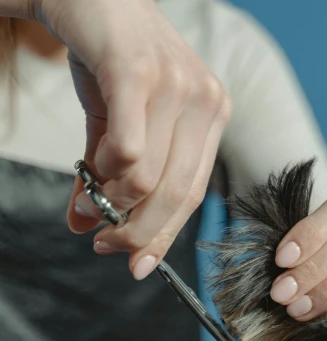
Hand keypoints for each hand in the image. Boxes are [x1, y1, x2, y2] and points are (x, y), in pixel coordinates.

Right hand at [34, 0, 230, 278]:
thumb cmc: (107, 58)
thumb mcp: (116, 126)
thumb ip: (107, 178)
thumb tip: (84, 225)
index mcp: (212, 117)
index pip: (193, 196)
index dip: (163, 238)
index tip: (137, 266)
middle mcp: (206, 101)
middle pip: (176, 197)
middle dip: (138, 234)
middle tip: (103, 244)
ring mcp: (179, 85)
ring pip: (148, 179)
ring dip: (112, 201)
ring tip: (89, 197)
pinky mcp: (141, 72)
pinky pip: (129, 150)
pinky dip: (105, 171)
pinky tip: (91, 166)